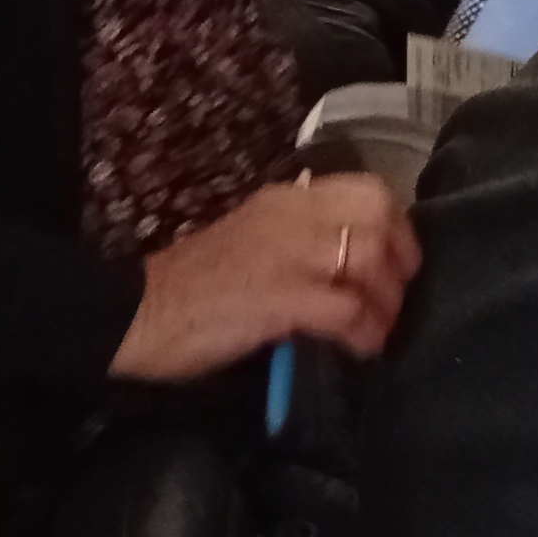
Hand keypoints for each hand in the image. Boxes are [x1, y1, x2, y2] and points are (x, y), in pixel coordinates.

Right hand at [112, 172, 415, 380]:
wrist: (137, 311)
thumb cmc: (192, 284)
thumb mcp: (255, 239)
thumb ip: (300, 238)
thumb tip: (350, 260)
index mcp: (287, 199)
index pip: (367, 189)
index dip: (397, 225)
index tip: (398, 259)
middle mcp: (292, 216)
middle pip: (378, 215)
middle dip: (400, 257)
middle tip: (395, 295)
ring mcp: (287, 255)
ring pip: (368, 259)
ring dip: (385, 299)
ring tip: (378, 327)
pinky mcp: (280, 298)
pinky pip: (346, 309)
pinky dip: (365, 330)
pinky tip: (361, 347)